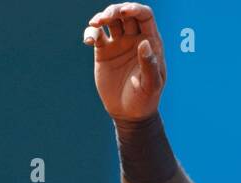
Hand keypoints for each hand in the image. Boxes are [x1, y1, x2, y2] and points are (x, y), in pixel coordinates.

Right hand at [83, 3, 165, 121]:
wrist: (128, 114)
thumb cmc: (145, 100)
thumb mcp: (151, 85)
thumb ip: (149, 64)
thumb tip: (144, 43)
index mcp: (150, 42)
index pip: (144, 15)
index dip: (135, 9)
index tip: (124, 11)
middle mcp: (134, 38)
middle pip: (125, 14)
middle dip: (115, 10)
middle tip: (105, 18)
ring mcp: (118, 44)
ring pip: (110, 21)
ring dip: (102, 17)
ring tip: (95, 24)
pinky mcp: (103, 52)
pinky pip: (96, 36)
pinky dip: (91, 33)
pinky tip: (88, 40)